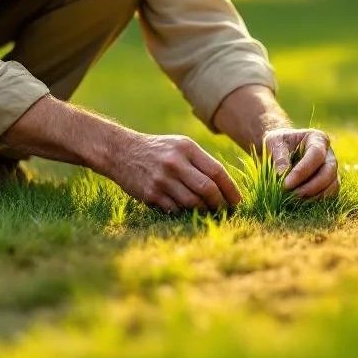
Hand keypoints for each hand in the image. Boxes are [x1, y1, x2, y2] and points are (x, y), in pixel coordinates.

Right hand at [107, 133, 241, 213]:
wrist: (121, 152)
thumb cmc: (157, 150)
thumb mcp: (179, 145)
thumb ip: (200, 161)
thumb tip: (224, 186)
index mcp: (187, 148)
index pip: (217, 172)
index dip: (230, 189)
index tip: (236, 200)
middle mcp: (175, 163)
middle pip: (208, 189)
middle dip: (219, 203)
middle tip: (223, 209)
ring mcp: (162, 179)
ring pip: (193, 203)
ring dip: (203, 210)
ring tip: (207, 211)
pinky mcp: (151, 194)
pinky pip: (175, 210)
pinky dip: (184, 212)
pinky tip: (186, 210)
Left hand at [262, 128, 338, 199]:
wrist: (280, 151)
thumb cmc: (278, 144)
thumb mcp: (274, 143)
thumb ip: (279, 155)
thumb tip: (282, 173)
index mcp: (317, 139)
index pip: (316, 154)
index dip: (302, 171)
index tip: (286, 184)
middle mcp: (329, 154)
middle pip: (328, 171)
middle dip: (311, 187)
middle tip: (292, 196)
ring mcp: (331, 170)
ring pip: (333, 185)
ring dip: (315, 196)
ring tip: (295, 201)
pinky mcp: (330, 183)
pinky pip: (330, 195)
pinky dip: (317, 201)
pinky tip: (301, 204)